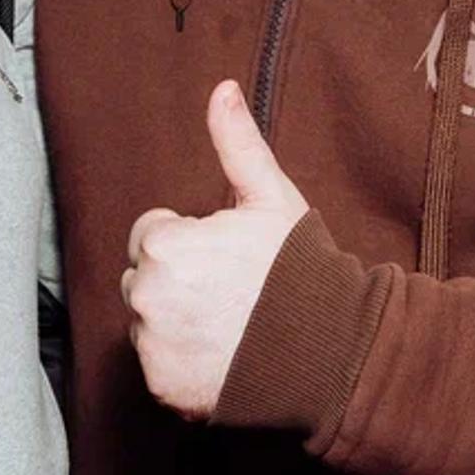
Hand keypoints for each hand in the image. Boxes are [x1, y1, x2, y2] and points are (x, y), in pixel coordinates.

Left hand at [122, 81, 309, 419]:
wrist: (330, 351)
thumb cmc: (301, 270)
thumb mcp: (271, 198)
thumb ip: (237, 143)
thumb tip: (221, 89)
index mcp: (164, 246)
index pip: (151, 235)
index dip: (189, 241)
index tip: (225, 256)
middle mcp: (147, 297)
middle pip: (144, 278)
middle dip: (177, 279)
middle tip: (229, 291)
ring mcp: (153, 346)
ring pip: (148, 321)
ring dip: (175, 320)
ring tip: (228, 322)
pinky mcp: (162, 386)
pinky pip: (158, 363)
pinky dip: (181, 362)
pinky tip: (222, 354)